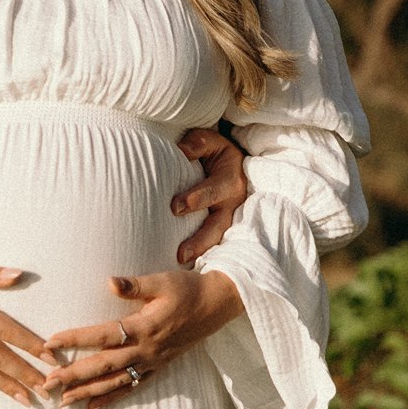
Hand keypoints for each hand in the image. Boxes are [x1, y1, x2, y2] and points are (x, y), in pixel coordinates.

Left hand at [42, 269, 243, 408]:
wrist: (216, 306)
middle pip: (104, 366)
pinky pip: (131, 388)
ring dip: (88, 392)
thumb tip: (109, 282)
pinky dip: (110, 399)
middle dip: (74, 375)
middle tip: (47, 382)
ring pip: (115, 383)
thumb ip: (135, 284)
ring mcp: (152, 362)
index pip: (103, 335)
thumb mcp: (162, 280)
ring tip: (63, 401)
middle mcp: (146, 350)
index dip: (76, 338)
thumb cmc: (186, 289)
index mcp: (144, 327)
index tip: (51, 342)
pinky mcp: (157, 368)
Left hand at [172, 127, 247, 261]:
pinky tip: (187, 267)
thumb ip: (197, 144)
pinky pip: (215, 244)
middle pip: (218, 226)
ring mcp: (229, 219)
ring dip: (200, 252)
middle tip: (181, 252)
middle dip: (200, 239)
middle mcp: (232, 204)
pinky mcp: (223, 229)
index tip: (175, 208)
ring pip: (217, 240)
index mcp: (230, 181)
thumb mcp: (211, 141)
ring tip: (180, 262)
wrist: (232, 162)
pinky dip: (204, 255)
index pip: (212, 191)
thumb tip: (181, 151)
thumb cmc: (216, 151)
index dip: (195, 199)